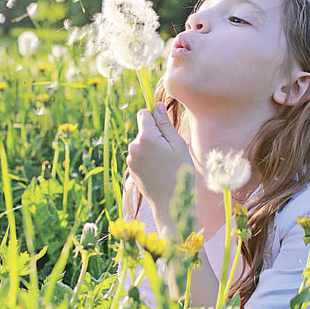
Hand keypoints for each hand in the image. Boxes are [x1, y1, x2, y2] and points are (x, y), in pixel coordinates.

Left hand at [126, 102, 193, 220]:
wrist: (169, 203)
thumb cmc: (179, 172)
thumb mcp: (177, 145)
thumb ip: (165, 124)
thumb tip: (157, 106)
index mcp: (146, 138)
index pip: (143, 114)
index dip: (154, 117)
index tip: (164, 126)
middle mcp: (133, 147)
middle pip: (143, 130)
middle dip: (155, 135)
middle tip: (169, 151)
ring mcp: (130, 159)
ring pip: (142, 144)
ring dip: (151, 148)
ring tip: (164, 163)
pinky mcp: (130, 169)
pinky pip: (139, 156)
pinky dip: (148, 159)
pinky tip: (158, 171)